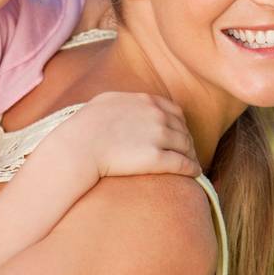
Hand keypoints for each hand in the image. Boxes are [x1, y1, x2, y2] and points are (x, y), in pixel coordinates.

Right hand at [74, 92, 200, 180]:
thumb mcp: (106, 102)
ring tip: (192, 163)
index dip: (180, 124)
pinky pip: (183, 163)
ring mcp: (158, 136)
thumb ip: (124, 101)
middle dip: (187, 141)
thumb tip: (127, 104)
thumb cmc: (85, 127)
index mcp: (146, 101)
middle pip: (182, 129)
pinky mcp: (157, 158)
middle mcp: (156, 116)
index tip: (179, 134)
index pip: (174, 111)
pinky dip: (192, 168)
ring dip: (191, 155)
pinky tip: (195, 173)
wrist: (79, 146)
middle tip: (189, 153)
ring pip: (186, 146)